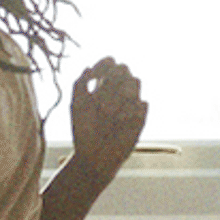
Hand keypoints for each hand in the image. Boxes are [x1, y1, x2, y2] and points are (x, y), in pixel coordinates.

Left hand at [69, 57, 147, 171]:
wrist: (93, 156)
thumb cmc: (83, 131)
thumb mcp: (76, 106)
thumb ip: (80, 84)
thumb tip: (89, 66)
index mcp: (102, 86)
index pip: (110, 64)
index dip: (105, 63)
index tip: (95, 76)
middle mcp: (118, 92)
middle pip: (124, 68)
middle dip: (113, 79)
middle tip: (100, 100)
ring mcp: (130, 102)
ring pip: (136, 80)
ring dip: (121, 92)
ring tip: (108, 112)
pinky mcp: (141, 116)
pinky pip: (142, 102)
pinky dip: (131, 109)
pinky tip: (120, 122)